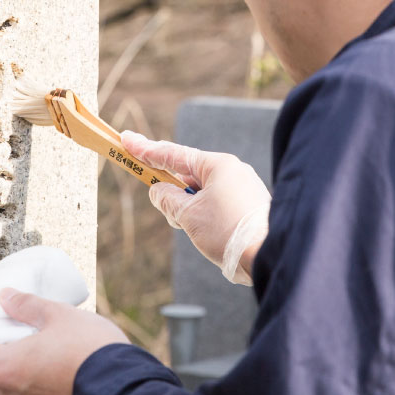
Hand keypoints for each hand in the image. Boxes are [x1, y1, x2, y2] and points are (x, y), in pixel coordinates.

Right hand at [122, 131, 270, 283]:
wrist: (268, 255)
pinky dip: (206, 216)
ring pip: (203, 193)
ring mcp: (243, 187)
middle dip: (175, 195)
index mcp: (218, 165)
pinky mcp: (249, 205)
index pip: (174, 155)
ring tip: (200, 232)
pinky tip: (212, 235)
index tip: (126, 139)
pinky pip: (218, 204)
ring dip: (191, 210)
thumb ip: (167, 199)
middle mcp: (233, 170)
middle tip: (175, 216)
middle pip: (189, 176)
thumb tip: (159, 191)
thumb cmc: (228, 231)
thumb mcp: (188, 215)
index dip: (146, 150)